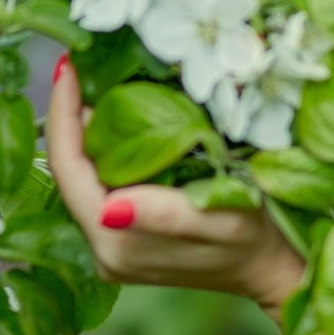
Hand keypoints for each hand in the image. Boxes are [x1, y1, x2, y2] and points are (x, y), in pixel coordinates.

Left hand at [45, 54, 307, 318]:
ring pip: (80, 178)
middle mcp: (102, 251)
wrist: (270, 268)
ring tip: (90, 83)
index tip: (69, 66)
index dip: (63, 114)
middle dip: (69, 117)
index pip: (68, 169)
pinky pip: (98, 187)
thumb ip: (165, 216)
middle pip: (68, 173)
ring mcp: (109, 249)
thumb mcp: (223, 220)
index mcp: (117, 243)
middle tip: (79, 66)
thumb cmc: (255, 239)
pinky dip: (101, 151)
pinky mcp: (120, 242)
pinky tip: (112, 121)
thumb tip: (108, 209)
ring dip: (83, 132)